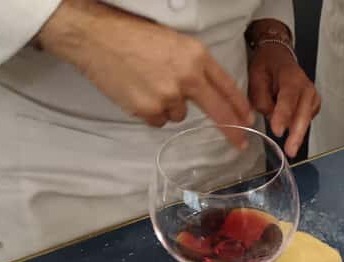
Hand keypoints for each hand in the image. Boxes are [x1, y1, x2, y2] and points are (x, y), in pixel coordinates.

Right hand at [37, 0, 252, 146]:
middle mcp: (188, 77)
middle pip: (218, 111)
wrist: (95, 37)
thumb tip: (210, 94)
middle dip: (232, 130)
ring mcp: (169, 96)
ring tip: (147, 83)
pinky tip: (137, 92)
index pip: (227, 86)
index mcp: (197, 56)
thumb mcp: (174, 42)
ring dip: (169, 105)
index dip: (240, 106)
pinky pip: (159, 120)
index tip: (248, 120)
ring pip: (180, 115)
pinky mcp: (149, 109)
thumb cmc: (133, 35)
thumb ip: (195, 66)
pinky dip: (151, 111)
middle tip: (242, 143)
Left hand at [248, 43, 319, 158]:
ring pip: (306, 120)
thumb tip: (269, 116)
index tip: (277, 131)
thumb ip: (261, 97)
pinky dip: (297, 128)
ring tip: (290, 147)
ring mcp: (313, 98)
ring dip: (298, 134)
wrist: (279, 57)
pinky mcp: (313, 107)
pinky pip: (305, 121)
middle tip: (290, 150)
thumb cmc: (267, 66)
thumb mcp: (256, 76)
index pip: (288, 98)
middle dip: (297, 134)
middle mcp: (307, 88)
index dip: (283, 116)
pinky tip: (290, 129)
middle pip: (303, 113)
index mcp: (291, 77)